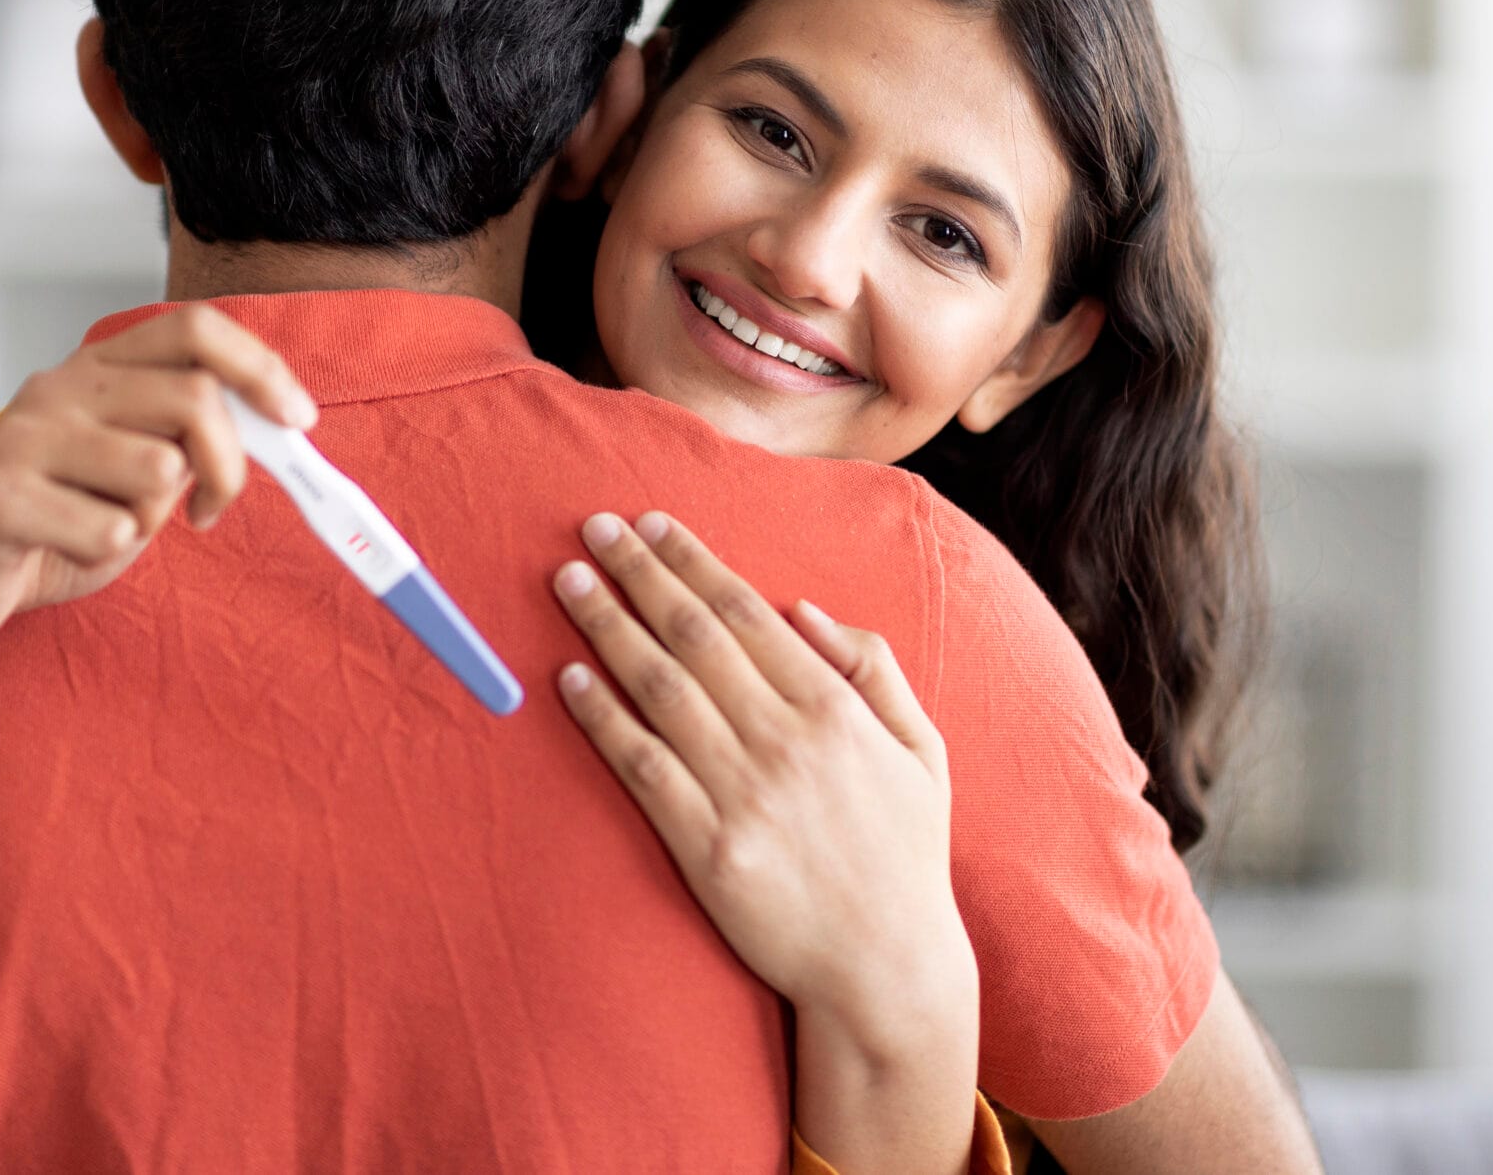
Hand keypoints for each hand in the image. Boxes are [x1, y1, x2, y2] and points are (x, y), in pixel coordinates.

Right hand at [0, 304, 316, 651]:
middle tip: (209, 510)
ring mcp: (24, 437)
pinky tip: (65, 549)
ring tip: (106, 528)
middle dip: (228, 467)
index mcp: (97, 369)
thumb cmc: (54, 522)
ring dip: (153, 518)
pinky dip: (106, 553)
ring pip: (157, 468)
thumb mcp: (136, 472)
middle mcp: (60, 387)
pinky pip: (109, 528)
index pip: (195, 327)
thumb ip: (190, 440)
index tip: (299, 419)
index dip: (260, 367)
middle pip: (194, 398)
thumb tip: (277, 428)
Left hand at [551, 511, 977, 1058]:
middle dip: (638, 573)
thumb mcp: (922, 749)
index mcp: (834, 709)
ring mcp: (743, 793)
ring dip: (608, 627)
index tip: (649, 524)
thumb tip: (803, 610)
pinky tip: (570, 678)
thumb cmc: (905, 856)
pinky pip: (642, 768)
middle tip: (592, 527)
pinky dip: (603, 718)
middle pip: (693, 636)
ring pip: (659, 690)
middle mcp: (785, 740)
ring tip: (569, 581)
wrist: (888, 969)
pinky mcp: (707, 848)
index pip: (746, 612)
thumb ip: (872, 668)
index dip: (691, 562)